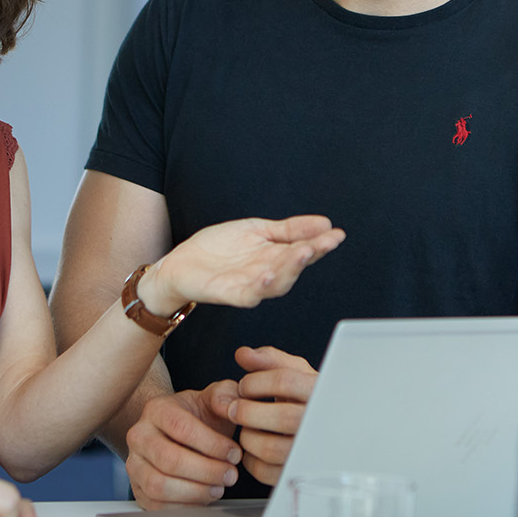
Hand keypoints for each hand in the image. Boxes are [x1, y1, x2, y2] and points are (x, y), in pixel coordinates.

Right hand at [125, 380, 243, 508]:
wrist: (177, 431)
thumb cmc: (196, 416)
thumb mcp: (212, 398)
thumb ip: (225, 395)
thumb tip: (231, 406)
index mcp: (156, 409)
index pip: (181, 428)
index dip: (212, 445)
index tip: (234, 453)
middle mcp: (139, 436)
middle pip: (169, 460)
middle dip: (207, 471)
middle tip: (230, 475)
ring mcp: (135, 464)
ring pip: (159, 486)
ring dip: (195, 492)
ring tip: (218, 487)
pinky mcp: (138, 489)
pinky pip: (156, 506)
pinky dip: (184, 507)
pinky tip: (203, 498)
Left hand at [139, 216, 344, 314]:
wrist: (181, 264)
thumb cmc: (219, 249)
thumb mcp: (258, 230)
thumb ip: (289, 229)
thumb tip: (324, 223)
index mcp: (276, 257)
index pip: (303, 250)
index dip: (320, 244)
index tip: (336, 234)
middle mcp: (267, 273)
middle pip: (293, 267)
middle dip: (309, 255)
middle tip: (322, 243)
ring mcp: (249, 285)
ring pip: (276, 283)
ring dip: (289, 270)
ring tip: (302, 254)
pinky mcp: (229, 294)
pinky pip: (248, 294)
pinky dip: (260, 286)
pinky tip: (268, 274)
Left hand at [227, 346, 316, 485]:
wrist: (331, 429)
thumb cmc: (308, 398)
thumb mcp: (297, 373)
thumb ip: (270, 360)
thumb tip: (243, 354)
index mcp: (320, 392)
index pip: (286, 381)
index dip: (255, 382)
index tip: (244, 385)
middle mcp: (322, 422)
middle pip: (282, 417)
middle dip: (247, 411)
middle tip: (234, 408)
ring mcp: (313, 451)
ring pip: (272, 448)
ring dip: (248, 436)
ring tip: (247, 428)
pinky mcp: (299, 473)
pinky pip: (267, 471)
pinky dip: (251, 460)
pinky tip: (254, 447)